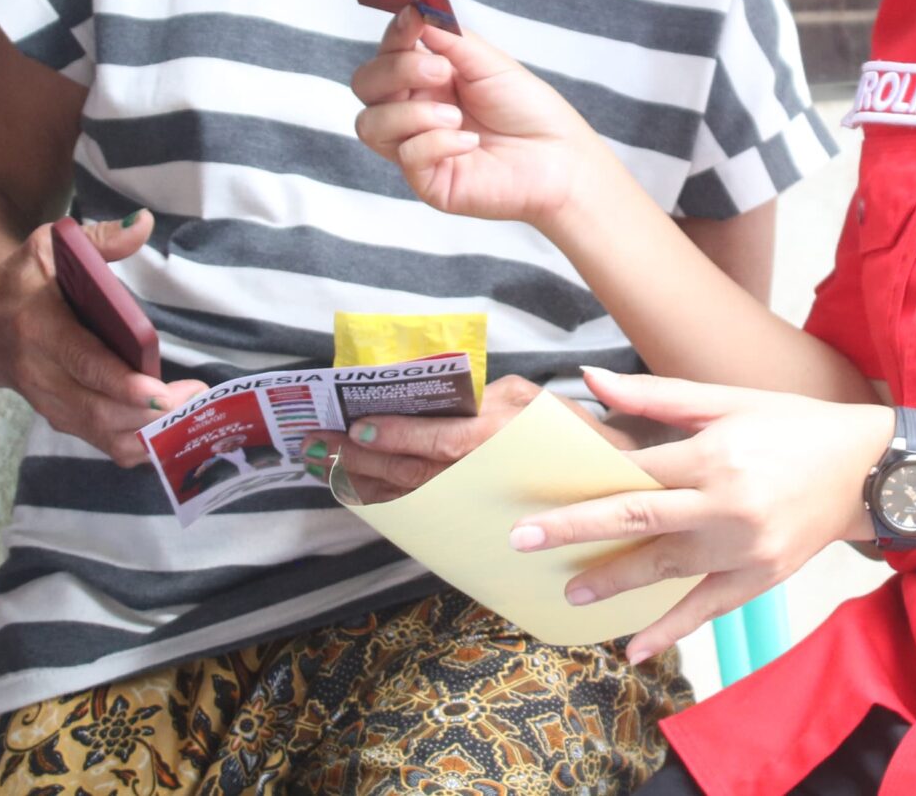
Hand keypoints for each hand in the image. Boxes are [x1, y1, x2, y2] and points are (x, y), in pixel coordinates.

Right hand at [0, 211, 205, 466]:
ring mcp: (42, 398)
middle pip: (94, 408)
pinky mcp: (51, 412)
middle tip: (191, 402)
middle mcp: (36, 371)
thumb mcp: (49, 245)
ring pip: (94, 430)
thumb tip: (142, 224)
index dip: (123, 384)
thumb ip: (99, 238)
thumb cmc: (20, 276)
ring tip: (187, 416)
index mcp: (37, 327)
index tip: (162, 393)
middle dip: (145, 413)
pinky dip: (127, 442)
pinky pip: (92, 438)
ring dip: (142, 432)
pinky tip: (162, 434)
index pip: (84, 363)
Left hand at [302, 374, 570, 503]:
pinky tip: (354, 489)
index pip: (433, 438)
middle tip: (314, 445)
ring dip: (359, 481)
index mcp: (492, 440)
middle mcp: (475, 477)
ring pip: (405, 494)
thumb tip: (443, 395)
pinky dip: (383, 501)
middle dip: (356, 458)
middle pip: (406, 470)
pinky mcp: (466, 519)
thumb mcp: (530, 400)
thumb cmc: (567, 434)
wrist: (601, 485)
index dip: (392, 435)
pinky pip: (418, 512)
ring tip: (319, 465)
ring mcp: (468, 504)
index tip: (355, 427)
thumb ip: (486, 396)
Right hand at [350, 9, 602, 229]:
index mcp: (426, 78)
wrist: (559, 157)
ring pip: (370, 124)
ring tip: (456, 117)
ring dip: (413, 113)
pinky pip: (406, 156)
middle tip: (440, 70)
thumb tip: (416, 12)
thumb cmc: (528, 110)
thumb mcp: (489, 63)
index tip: (412, 19)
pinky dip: (436, 143)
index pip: (387, 52)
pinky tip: (468, 143)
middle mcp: (413, 109)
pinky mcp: (426, 180)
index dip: (394, 34)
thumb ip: (449, 39)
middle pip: (365, 85)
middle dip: (396, 71)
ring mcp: (415, 145)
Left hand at [510, 366, 893, 663]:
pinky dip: (670, 629)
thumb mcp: (729, 400)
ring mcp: (745, 546)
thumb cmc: (795, 425)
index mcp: (716, 454)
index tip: (537, 498)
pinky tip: (635, 647)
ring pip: (667, 568)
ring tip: (571, 592)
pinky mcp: (762, 577)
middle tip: (524, 542)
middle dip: (577, 532)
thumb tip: (591, 381)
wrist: (868, 468)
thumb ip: (656, 396)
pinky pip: (707, 608)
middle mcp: (727, 503)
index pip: (634, 474)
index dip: (583, 486)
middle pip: (639, 521)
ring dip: (616, 582)